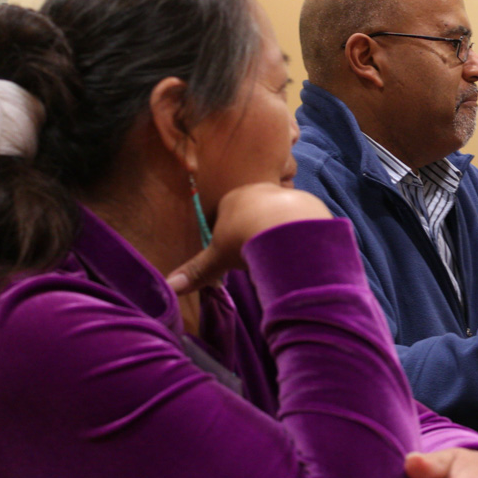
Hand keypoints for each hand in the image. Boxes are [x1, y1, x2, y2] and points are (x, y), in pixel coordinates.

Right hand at [166, 183, 330, 293]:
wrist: (287, 227)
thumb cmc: (244, 239)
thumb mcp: (217, 258)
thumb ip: (196, 271)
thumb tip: (168, 287)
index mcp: (233, 198)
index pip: (227, 213)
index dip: (229, 234)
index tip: (234, 251)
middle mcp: (259, 190)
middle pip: (255, 212)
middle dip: (255, 231)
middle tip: (257, 254)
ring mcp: (285, 194)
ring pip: (279, 215)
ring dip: (279, 232)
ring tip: (279, 255)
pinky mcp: (309, 203)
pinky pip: (302, 220)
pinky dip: (299, 234)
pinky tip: (299, 250)